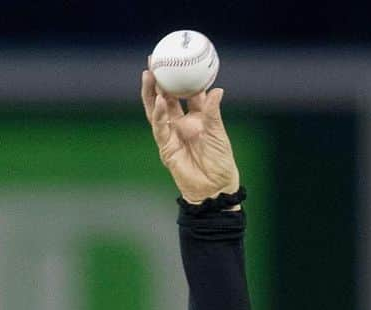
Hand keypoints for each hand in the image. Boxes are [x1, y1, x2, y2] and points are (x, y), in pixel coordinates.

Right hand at [140, 68, 240, 203]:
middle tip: (155, 59)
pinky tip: (159, 99)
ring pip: (157, 109)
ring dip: (152, 92)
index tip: (180, 59)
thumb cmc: (220, 163)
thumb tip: (217, 89)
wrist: (214, 189)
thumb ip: (214, 113)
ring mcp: (171, 134)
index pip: (187, 93)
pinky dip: (159, 113)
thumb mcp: (218, 134)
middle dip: (159, 79)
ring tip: (149, 74)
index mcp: (197, 118)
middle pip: (166, 97)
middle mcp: (182, 124)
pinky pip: (160, 126)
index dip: (182, 77)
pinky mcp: (165, 146)